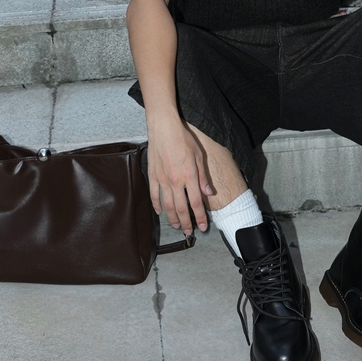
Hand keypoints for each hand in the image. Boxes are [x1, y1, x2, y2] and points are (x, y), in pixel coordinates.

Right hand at [146, 114, 213, 235]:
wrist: (164, 128)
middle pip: (181, 208)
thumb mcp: (199, 155)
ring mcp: (162, 180)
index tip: (203, 227)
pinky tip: (160, 212)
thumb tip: (208, 193)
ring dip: (172, 218)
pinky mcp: (152, 175)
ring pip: (167, 206)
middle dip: (186, 223)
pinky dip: (156, 205)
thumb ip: (203, 176)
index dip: (200, 217)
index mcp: (189, 176)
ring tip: (176, 226)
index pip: (196, 203)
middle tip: (188, 232)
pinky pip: (154, 195)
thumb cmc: (184, 139)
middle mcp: (175, 181)